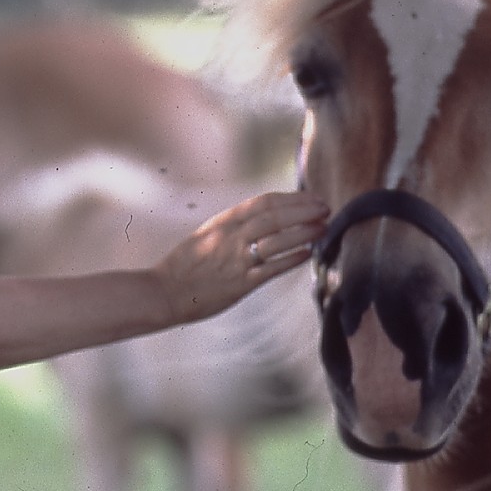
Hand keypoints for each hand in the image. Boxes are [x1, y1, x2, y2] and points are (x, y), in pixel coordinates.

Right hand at [153, 190, 328, 322]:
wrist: (165, 292)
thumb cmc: (184, 265)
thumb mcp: (206, 235)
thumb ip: (232, 226)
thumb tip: (263, 218)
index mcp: (223, 222)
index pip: (263, 202)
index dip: (291, 198)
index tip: (310, 197)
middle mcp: (231, 237)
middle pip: (275, 217)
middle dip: (304, 210)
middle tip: (325, 208)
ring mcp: (236, 260)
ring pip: (277, 240)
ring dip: (304, 232)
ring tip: (323, 228)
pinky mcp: (241, 283)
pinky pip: (272, 268)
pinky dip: (292, 259)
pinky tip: (307, 253)